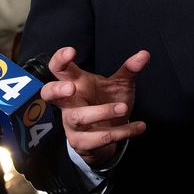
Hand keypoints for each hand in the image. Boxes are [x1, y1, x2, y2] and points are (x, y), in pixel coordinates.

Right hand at [39, 46, 148, 165]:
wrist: (109, 135)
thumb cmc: (107, 102)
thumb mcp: (119, 84)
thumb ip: (129, 69)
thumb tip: (144, 54)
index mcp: (76, 83)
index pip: (59, 69)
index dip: (60, 59)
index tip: (71, 51)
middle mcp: (69, 103)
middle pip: (49, 94)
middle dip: (57, 90)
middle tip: (71, 88)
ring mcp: (72, 123)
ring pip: (78, 118)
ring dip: (102, 112)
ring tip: (124, 108)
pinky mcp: (82, 142)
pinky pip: (99, 138)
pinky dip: (122, 132)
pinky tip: (138, 126)